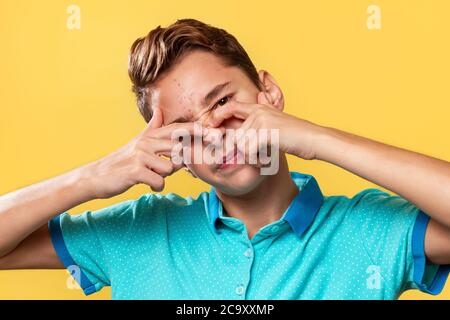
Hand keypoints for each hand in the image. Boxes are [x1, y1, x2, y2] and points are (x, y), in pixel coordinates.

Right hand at [81, 107, 195, 198]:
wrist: (97, 176)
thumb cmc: (122, 161)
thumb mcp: (138, 141)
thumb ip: (152, 127)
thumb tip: (160, 110)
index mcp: (150, 135)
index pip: (178, 129)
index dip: (197, 131)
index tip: (215, 134)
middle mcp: (146, 142)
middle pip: (179, 149)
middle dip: (179, 163)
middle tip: (166, 168)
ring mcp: (140, 155)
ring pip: (171, 167)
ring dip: (164, 176)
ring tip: (151, 175)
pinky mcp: (135, 171)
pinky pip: (159, 181)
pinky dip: (156, 186)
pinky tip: (147, 184)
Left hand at [204, 92, 323, 160]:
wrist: (314, 139)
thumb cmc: (296, 135)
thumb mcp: (278, 120)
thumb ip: (265, 113)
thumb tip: (260, 95)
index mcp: (259, 108)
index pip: (231, 107)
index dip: (217, 116)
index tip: (209, 126)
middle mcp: (258, 112)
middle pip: (234, 134)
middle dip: (235, 150)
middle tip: (241, 157)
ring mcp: (262, 121)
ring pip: (241, 145)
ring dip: (249, 158)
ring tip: (261, 160)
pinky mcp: (267, 132)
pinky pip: (249, 151)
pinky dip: (255, 161)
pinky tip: (265, 162)